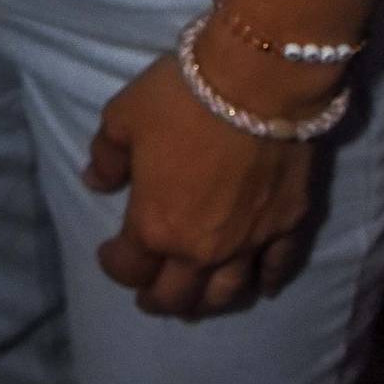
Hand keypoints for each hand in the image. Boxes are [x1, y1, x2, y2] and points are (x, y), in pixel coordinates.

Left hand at [84, 54, 315, 318]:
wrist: (259, 80)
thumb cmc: (182, 98)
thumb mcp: (123, 116)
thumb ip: (106, 157)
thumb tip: (95, 182)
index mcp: (156, 226)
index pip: (129, 266)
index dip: (114, 264)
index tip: (109, 254)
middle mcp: (202, 248)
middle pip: (177, 295)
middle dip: (157, 299)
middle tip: (149, 296)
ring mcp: (249, 242)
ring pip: (226, 293)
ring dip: (207, 303)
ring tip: (196, 303)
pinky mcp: (288, 225)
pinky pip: (277, 268)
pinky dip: (266, 282)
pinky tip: (261, 288)